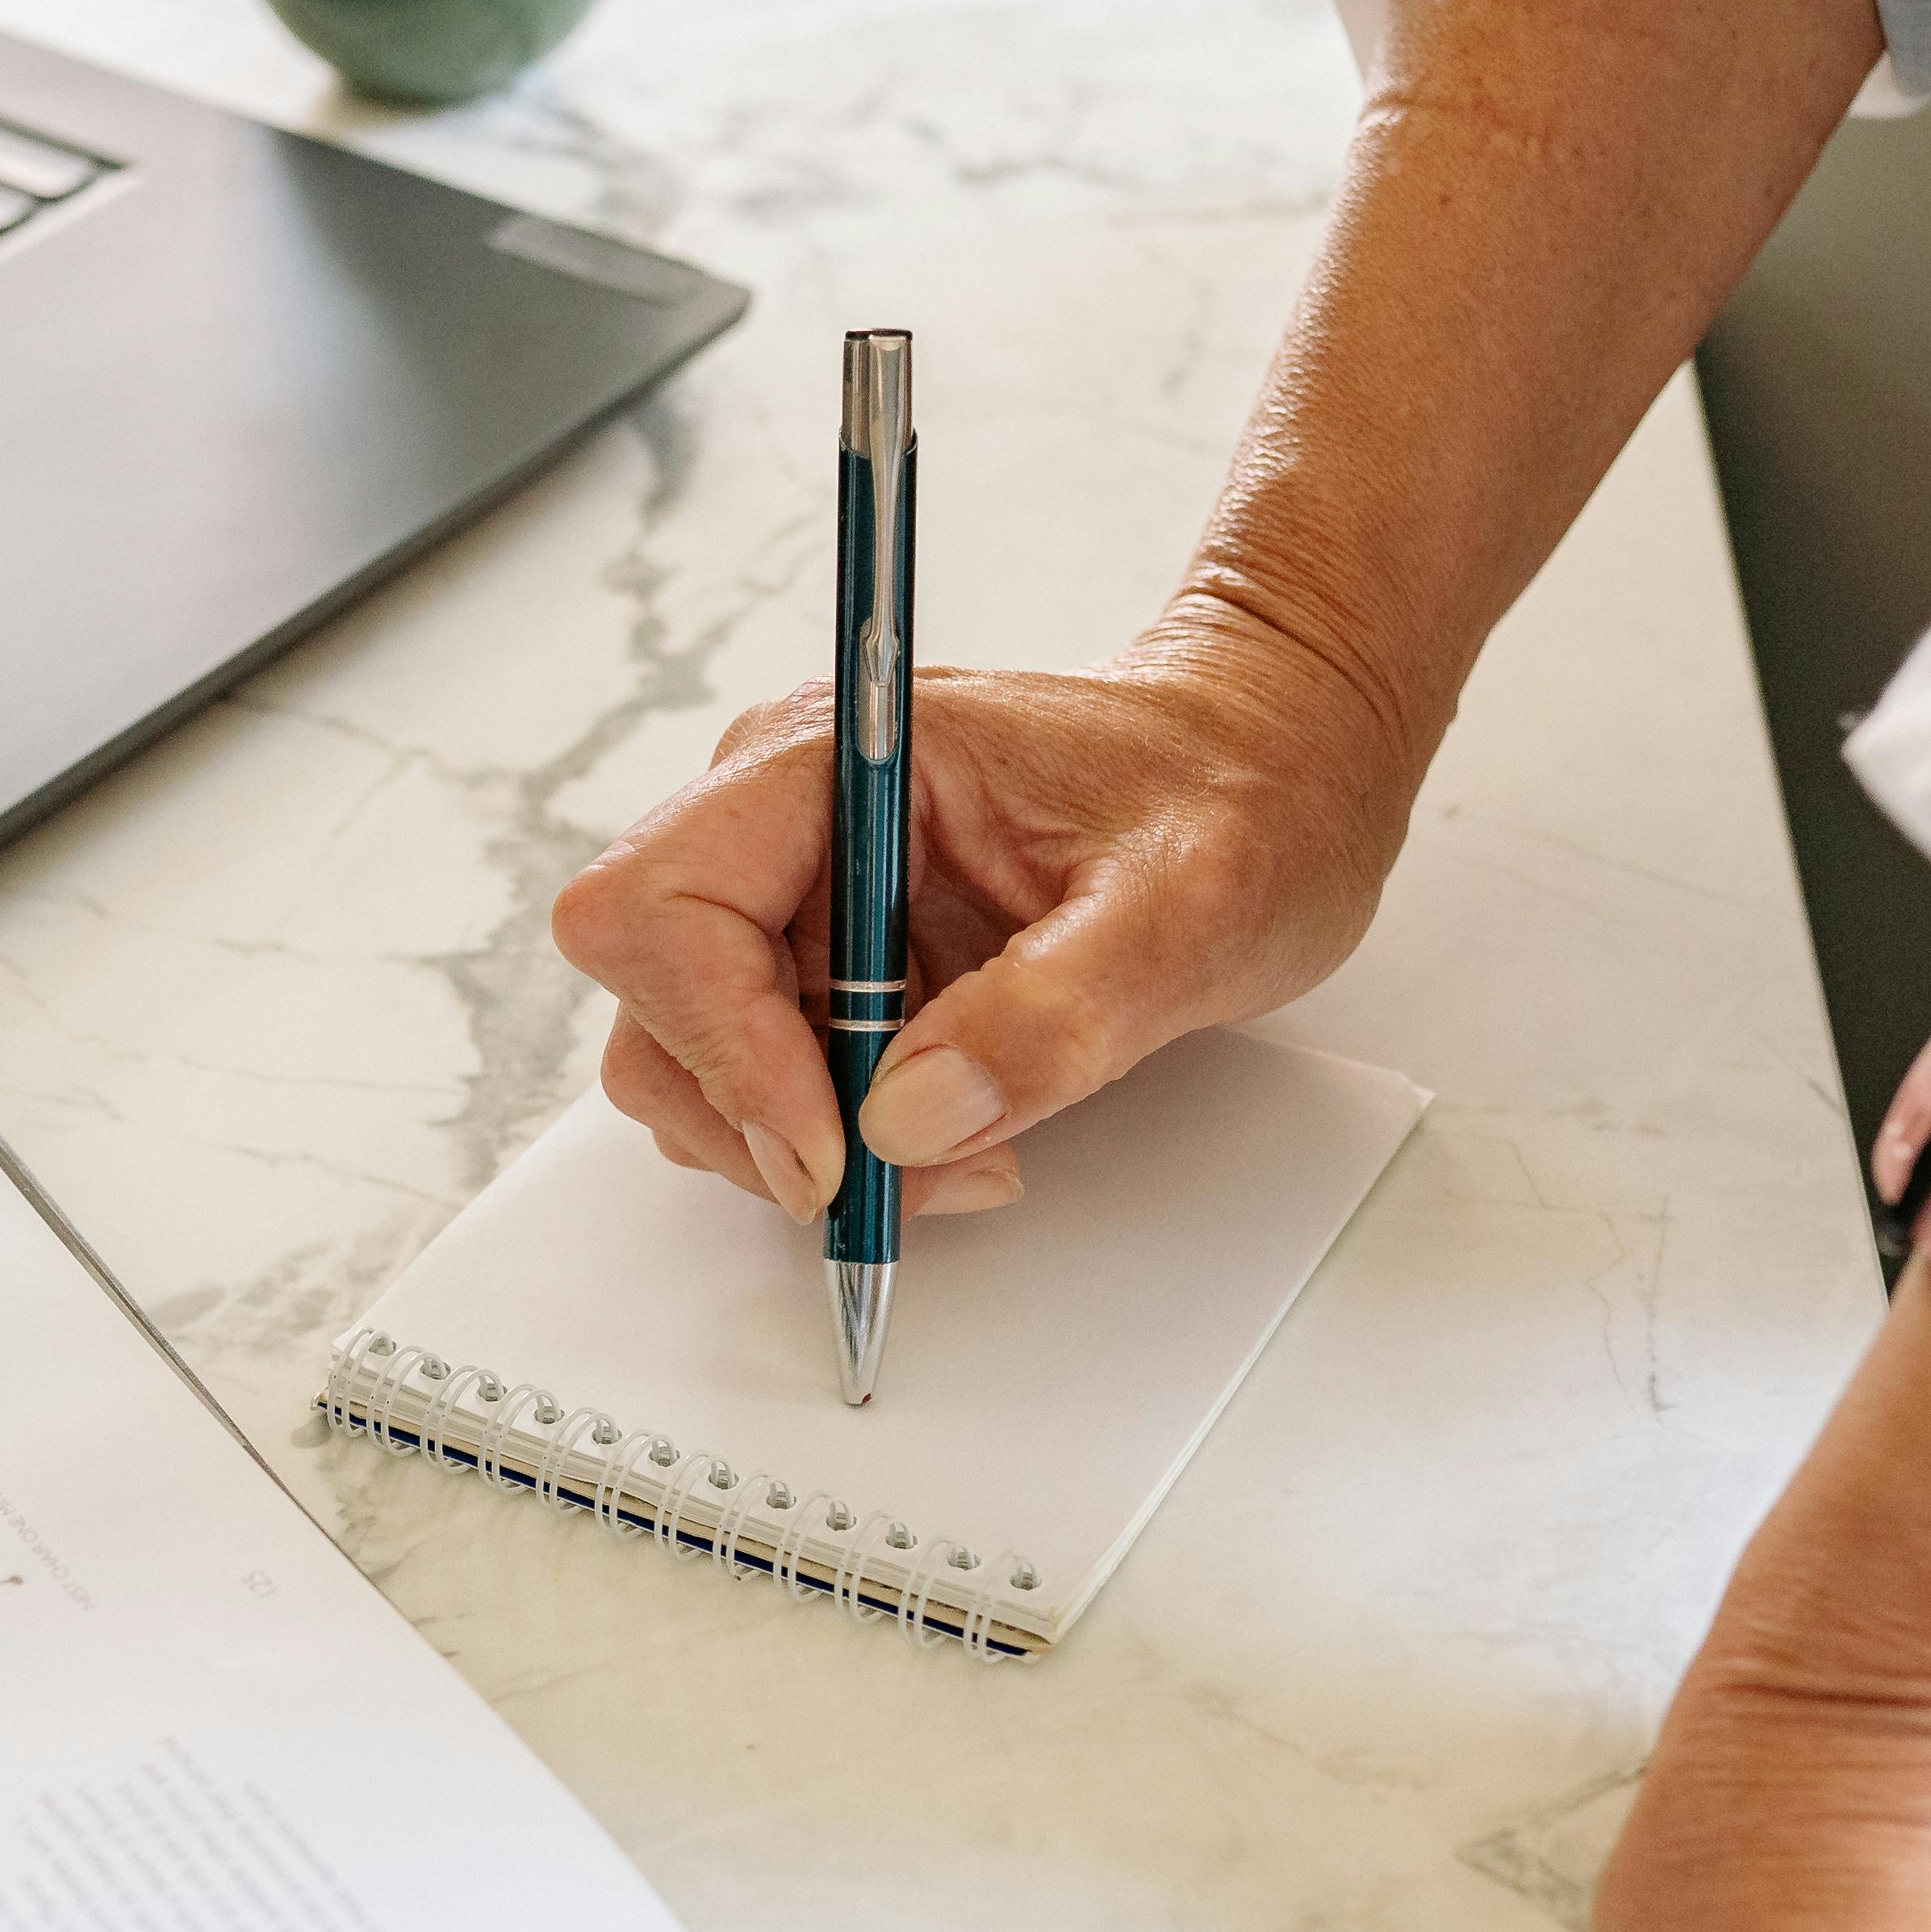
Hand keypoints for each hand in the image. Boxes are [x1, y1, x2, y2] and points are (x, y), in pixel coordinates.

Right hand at [550, 600, 1414, 1217]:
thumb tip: (909, 1118)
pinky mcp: (829, 961)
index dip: (723, 1044)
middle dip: (758, 1114)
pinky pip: (766, 1080)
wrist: (1280, 762)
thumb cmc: (1245, 788)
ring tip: (965, 1146)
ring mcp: (798, 893)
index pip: (664, 906)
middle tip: (906, 1173)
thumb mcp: (1187, 905)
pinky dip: (836, 1140)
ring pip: (687, 1057)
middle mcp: (783, 817)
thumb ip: (1053, 1011)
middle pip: (649, 996)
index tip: (834, 1144)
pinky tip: (955, 1128)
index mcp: (834, 758)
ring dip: (797, 1141)